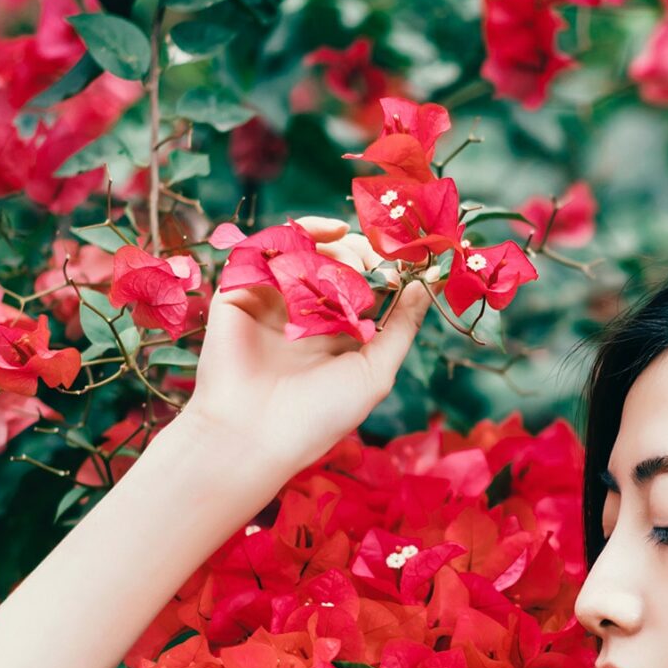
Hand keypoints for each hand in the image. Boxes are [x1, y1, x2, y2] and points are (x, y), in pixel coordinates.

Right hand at [172, 214, 435, 485]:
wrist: (255, 435)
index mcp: (336, 336)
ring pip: (306, 252)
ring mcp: (271, 301)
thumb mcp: (376, 372)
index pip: (366, 289)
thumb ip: (401, 327)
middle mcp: (304, 316)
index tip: (412, 263)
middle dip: (364, 255)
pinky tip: (328, 235)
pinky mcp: (240, 290)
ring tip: (355, 255)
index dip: (388, 271)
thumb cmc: (319, 415)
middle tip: (381, 258)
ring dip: (336, 246)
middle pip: (338, 265)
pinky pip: (268, 248)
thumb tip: (428, 283)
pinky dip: (300, 232)